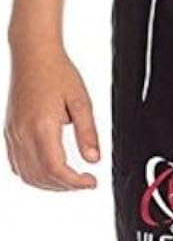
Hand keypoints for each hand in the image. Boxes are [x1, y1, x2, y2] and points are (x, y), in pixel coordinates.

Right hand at [4, 42, 98, 189]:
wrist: (33, 55)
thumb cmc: (56, 73)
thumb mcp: (81, 102)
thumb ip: (88, 133)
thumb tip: (94, 159)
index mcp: (42, 126)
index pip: (56, 169)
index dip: (75, 182)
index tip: (90, 181)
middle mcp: (23, 133)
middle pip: (42, 177)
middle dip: (66, 186)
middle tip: (83, 181)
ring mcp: (14, 133)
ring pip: (27, 175)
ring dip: (50, 184)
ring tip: (69, 178)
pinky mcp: (10, 132)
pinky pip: (17, 164)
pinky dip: (33, 175)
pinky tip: (49, 171)